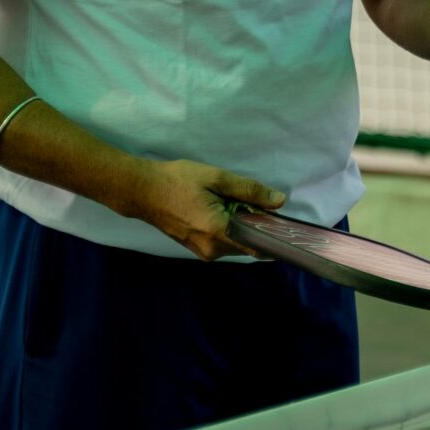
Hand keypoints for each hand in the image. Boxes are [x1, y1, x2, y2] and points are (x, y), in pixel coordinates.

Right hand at [121, 158, 284, 260]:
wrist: (142, 191)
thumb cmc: (177, 181)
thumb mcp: (217, 178)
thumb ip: (249, 190)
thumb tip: (278, 201)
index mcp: (218, 232)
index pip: (258, 246)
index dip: (276, 238)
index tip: (288, 227)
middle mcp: (212, 249)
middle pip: (249, 245)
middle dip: (258, 228)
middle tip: (262, 205)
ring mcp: (203, 251)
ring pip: (236, 245)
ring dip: (243, 228)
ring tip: (240, 205)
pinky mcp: (196, 248)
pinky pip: (223, 243)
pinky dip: (230, 230)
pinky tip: (225, 211)